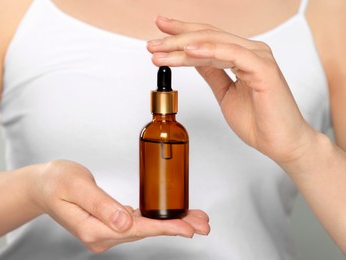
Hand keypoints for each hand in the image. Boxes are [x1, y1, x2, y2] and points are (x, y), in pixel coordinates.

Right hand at [30, 160, 209, 252]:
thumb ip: (101, 204)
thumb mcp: (77, 186)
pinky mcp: (108, 224)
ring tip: (195, 219)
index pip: (136, 230)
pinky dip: (156, 221)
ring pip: (144, 229)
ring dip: (170, 224)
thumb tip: (124, 222)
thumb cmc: (56, 181)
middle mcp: (101, 235)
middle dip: (175, 227)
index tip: (187, 228)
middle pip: (145, 232)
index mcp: (93, 229)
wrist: (42, 185)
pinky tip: (170, 218)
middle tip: (202, 224)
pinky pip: (137, 223)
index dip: (164, 228)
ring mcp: (105, 232)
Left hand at [147, 16, 316, 164]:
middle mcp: (250, 52)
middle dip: (176, 38)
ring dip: (184, 46)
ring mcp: (258, 59)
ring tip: (160, 51)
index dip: (182, 33)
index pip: (207, 38)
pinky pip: (232, 55)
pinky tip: (189, 51)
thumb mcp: (225, 94)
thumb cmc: (259, 121)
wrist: (281, 143)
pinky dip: (210, 52)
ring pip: (214, 44)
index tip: (160, 32)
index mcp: (242, 56)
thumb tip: (194, 59)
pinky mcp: (264, 70)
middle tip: (152, 43)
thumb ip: (212, 73)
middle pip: (207, 36)